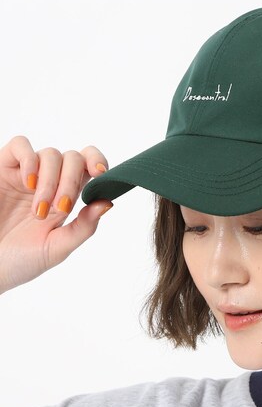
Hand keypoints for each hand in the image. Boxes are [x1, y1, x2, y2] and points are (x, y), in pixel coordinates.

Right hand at [0, 135, 113, 293]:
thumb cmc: (19, 260)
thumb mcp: (57, 248)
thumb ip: (83, 227)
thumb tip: (107, 202)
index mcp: (66, 200)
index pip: (89, 169)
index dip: (98, 162)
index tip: (100, 174)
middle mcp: (49, 184)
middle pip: (73, 159)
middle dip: (71, 181)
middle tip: (59, 208)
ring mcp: (26, 175)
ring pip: (51, 154)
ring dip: (51, 180)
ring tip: (38, 210)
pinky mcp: (3, 169)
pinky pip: (20, 145)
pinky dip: (29, 159)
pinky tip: (28, 183)